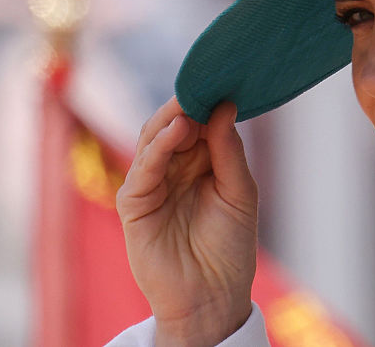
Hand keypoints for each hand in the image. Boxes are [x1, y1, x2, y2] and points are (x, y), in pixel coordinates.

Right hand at [117, 98, 257, 345]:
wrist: (214, 297)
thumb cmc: (230, 247)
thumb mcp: (240, 192)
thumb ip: (228, 150)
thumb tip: (225, 106)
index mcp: (198, 161)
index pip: (196, 120)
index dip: (206, 100)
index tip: (223, 77)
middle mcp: (172, 167)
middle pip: (170, 124)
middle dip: (187, 104)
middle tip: (205, 83)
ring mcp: (150, 184)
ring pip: (152, 139)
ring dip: (170, 120)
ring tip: (190, 106)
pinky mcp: (134, 204)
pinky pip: (142, 169)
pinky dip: (158, 147)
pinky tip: (176, 131)